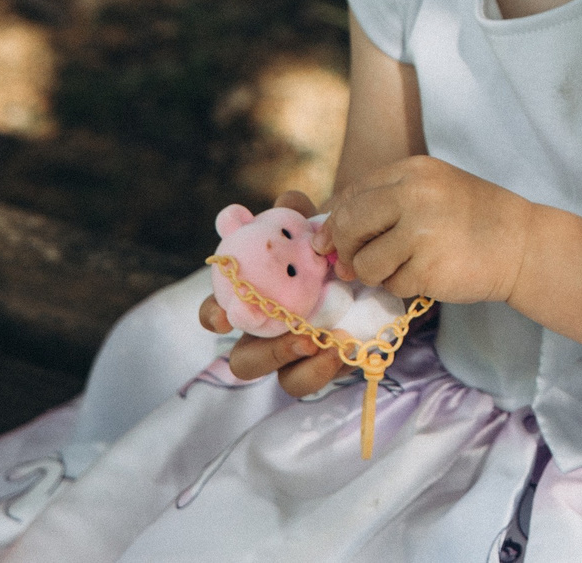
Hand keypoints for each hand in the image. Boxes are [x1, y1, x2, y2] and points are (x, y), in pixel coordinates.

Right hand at [200, 190, 340, 397]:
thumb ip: (298, 212)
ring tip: (319, 342)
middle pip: (244, 361)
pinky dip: (325, 368)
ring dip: (298, 364)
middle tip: (294, 333)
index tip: (225, 316)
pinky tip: (344, 347)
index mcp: (252, 299)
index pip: (217, 312)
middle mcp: (268, 335)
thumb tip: (286, 200)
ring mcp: (296, 356)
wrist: (367, 263)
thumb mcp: (313, 226)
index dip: (215, 315)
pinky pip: (315, 380)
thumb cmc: (325, 246)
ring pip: (283, 380)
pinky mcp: (325, 366)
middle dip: (265, 353)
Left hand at [321, 155, 528, 302]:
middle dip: (346, 250)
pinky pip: (392, 285)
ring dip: (377, 274)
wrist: (522, 243)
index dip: (335, 223)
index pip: (353, 195)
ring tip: (404, 267)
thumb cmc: (472, 218)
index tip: (330, 244)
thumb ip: (383, 205)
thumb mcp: (431, 192)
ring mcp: (422, 231)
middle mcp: (415, 195)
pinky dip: (403, 287)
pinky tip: (428, 275)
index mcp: (413, 171)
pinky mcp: (429, 267)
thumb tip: (324, 237)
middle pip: (349, 226)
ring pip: (365, 263)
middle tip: (358, 264)